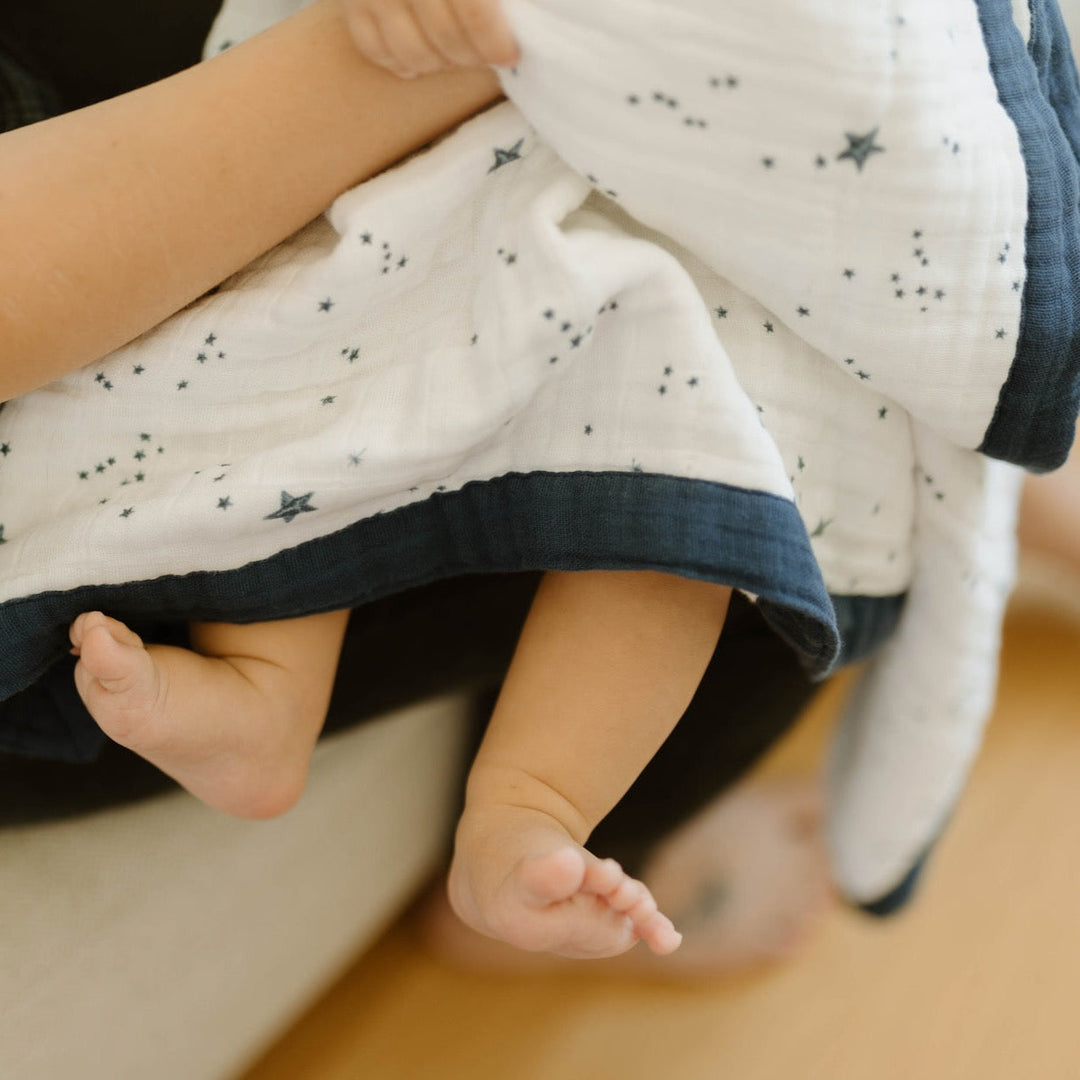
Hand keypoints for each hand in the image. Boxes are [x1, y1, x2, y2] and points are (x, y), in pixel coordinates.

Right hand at [342, 0, 519, 77]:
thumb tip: (514, 10)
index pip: (473, 12)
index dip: (495, 42)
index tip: (509, 55)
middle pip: (444, 36)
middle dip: (470, 57)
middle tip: (484, 58)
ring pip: (409, 50)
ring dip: (438, 64)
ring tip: (453, 58)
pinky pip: (371, 46)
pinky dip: (397, 62)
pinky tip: (418, 64)